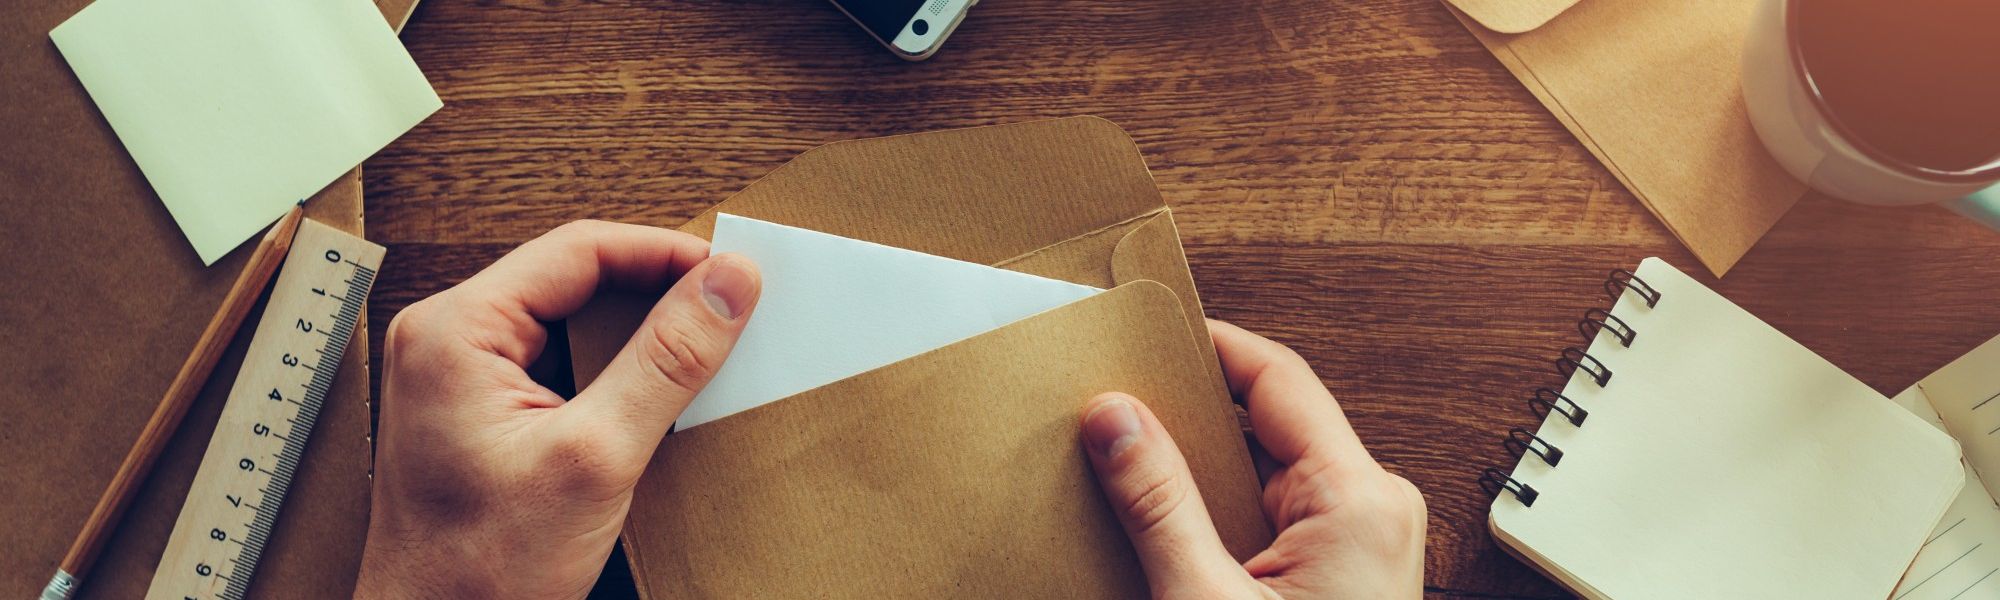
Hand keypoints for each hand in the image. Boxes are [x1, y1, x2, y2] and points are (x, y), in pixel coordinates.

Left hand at [355, 221, 761, 597]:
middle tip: (726, 308)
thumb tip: (727, 285)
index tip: (731, 275)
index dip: (664, 253)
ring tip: (700, 348)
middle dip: (654, 288)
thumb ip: (666, 361)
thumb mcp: (596, 456)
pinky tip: (654, 393)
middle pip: (572, 278)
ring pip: (567, 320)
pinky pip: (555, 361)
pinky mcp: (475, 411)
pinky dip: (610, 369)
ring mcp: (455, 375)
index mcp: (456, 329)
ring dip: (636, 331)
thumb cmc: (482, 567)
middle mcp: (445, 338)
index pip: (578, 250)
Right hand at [1080, 319, 1425, 598]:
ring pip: (1264, 477)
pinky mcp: (1338, 581)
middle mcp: (1372, 512)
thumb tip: (1117, 419)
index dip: (1209, 346)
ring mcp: (1360, 547)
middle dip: (1189, 414)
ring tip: (1127, 464)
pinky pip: (1271, 523)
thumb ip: (1156, 502)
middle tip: (1120, 400)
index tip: (1150, 330)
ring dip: (1195, 471)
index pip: (1276, 379)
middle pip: (1268, 426)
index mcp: (1358, 499)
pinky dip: (1214, 517)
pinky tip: (1159, 526)